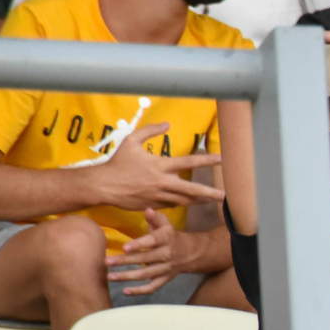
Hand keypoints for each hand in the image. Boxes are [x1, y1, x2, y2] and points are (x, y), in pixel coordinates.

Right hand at [89, 123, 223, 211]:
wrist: (103, 186)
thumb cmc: (117, 162)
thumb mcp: (131, 141)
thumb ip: (150, 131)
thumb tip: (167, 124)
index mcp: (160, 165)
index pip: (189, 161)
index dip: (207, 160)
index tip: (222, 159)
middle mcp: (163, 182)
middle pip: (192, 189)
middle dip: (210, 193)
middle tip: (226, 196)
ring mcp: (159, 196)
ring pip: (185, 200)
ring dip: (200, 200)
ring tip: (214, 200)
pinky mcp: (153, 206)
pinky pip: (172, 205)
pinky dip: (181, 202)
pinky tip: (190, 201)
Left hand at [105, 209, 195, 294]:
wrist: (190, 252)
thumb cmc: (170, 236)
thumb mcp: (166, 224)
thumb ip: (155, 218)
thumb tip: (147, 210)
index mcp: (167, 238)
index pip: (153, 241)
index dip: (140, 244)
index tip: (124, 247)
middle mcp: (167, 254)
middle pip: (146, 259)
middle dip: (126, 261)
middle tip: (107, 262)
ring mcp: (166, 268)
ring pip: (146, 274)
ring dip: (128, 276)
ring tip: (110, 277)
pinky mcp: (164, 279)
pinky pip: (153, 287)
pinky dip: (140, 291)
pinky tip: (125, 291)